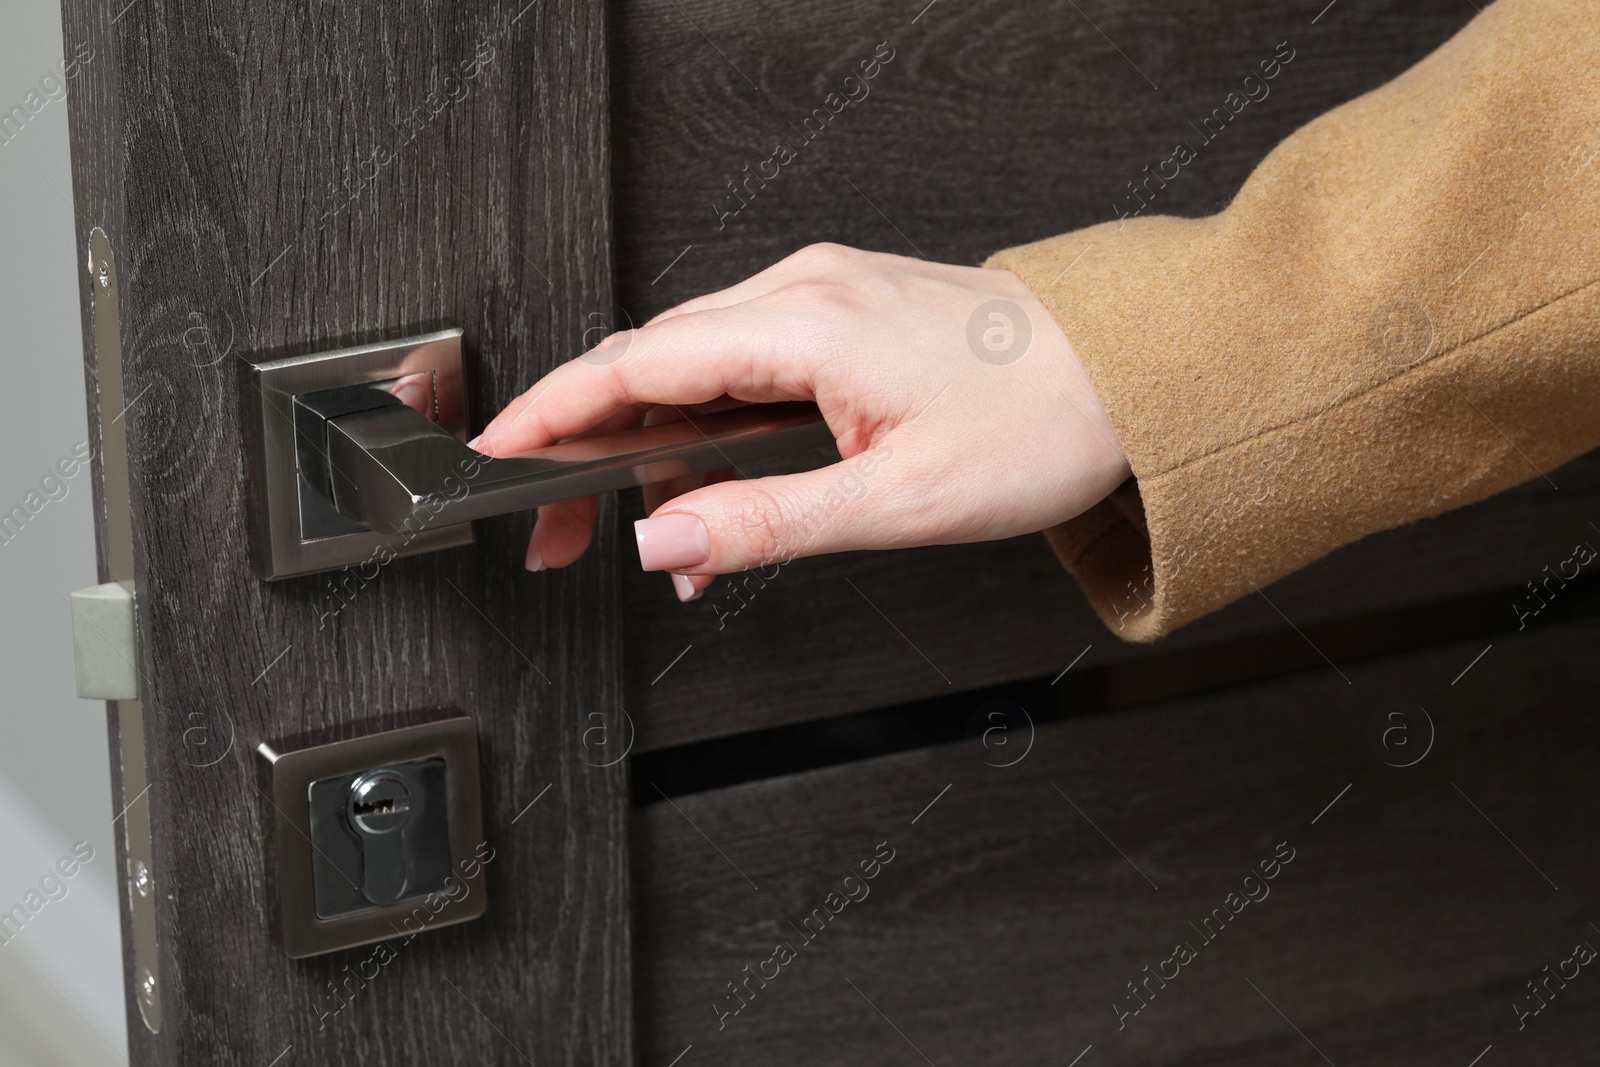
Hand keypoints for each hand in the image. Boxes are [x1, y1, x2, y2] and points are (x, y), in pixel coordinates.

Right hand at [473, 243, 1130, 599]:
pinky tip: (716, 492)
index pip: (635, 363)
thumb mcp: (894, 501)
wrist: (1132, 376)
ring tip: (643, 534)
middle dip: (584, 446)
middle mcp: (803, 292)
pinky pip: (744, 364)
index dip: (552, 413)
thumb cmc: (1039, 424)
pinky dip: (711, 427)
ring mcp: (824, 297)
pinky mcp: (844, 315)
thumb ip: (763, 523)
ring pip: (694, 366)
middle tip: (552, 530)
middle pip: (649, 363)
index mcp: (806, 325)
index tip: (496, 455)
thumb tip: (662, 542)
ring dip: (651, 445)